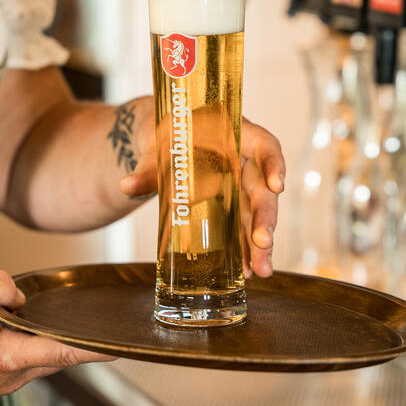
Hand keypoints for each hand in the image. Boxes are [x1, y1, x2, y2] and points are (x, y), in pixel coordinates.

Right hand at [0, 271, 109, 393]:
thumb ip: (2, 286)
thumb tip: (18, 298)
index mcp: (6, 357)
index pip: (66, 352)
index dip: (97, 349)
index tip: (122, 347)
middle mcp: (7, 378)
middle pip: (54, 355)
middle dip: (69, 337)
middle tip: (87, 320)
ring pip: (36, 357)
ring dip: (38, 336)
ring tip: (21, 314)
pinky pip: (19, 361)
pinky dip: (22, 343)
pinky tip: (5, 324)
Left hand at [120, 106, 284, 278]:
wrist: (161, 145)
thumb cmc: (166, 137)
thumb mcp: (157, 148)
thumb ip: (148, 168)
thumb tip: (128, 186)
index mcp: (234, 135)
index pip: (264, 144)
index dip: (273, 164)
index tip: (277, 186)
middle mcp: (244, 162)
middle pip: (262, 188)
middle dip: (265, 218)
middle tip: (262, 243)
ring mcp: (240, 186)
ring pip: (255, 214)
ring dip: (260, 243)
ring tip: (260, 270)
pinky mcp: (232, 207)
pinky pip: (242, 228)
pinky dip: (244, 249)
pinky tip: (247, 270)